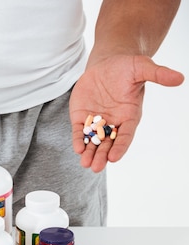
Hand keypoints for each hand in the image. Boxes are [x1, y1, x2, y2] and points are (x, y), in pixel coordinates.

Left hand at [70, 55, 183, 171]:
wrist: (106, 63)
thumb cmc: (127, 67)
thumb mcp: (142, 67)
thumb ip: (158, 74)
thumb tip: (179, 79)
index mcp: (129, 115)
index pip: (125, 135)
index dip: (120, 147)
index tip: (114, 158)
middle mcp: (113, 122)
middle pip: (108, 143)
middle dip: (101, 155)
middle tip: (95, 168)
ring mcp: (97, 121)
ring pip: (93, 141)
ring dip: (89, 152)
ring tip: (85, 164)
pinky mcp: (82, 116)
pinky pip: (79, 131)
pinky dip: (78, 140)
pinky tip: (77, 149)